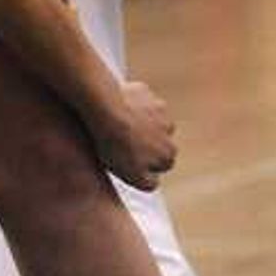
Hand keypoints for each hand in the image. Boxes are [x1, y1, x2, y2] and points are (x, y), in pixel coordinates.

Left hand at [91, 77, 176, 191]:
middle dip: (145, 140)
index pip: (162, 163)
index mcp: (169, 153)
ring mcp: (159, 109)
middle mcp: (170, 131)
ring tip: (117, 124)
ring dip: (139, 121)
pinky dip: (130, 104)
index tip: (128, 158)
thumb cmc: (116, 145)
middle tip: (122, 140)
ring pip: (150, 119)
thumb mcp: (132, 176)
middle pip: (158, 140)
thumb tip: (155, 180)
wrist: (105, 110)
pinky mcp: (145, 92)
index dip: (144, 162)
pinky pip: (139, 100)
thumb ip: (149, 183)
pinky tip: (116, 109)